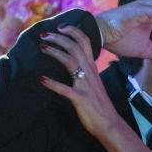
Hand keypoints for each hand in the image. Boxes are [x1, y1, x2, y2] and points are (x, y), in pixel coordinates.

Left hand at [37, 25, 123, 139]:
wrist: (110, 124)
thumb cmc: (99, 105)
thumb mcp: (93, 83)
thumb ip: (85, 72)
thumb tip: (73, 64)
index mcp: (92, 68)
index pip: (85, 42)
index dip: (72, 31)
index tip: (60, 27)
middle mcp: (89, 73)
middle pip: (75, 47)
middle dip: (58, 37)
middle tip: (43, 34)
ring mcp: (85, 85)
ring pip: (70, 61)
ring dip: (54, 52)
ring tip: (42, 47)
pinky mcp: (80, 99)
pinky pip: (65, 89)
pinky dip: (52, 84)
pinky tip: (42, 79)